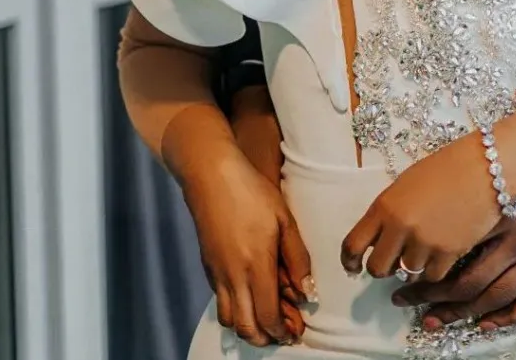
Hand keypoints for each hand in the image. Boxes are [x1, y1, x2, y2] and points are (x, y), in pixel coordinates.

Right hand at [229, 84, 305, 335]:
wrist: (211, 175)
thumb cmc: (252, 192)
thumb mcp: (284, 219)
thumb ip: (297, 258)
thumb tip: (307, 291)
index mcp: (255, 266)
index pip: (267, 316)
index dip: (282, 331)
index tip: (296, 332)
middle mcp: (232, 277)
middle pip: (246, 328)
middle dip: (266, 338)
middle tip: (284, 333)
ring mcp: (217, 273)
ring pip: (229, 319)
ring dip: (249, 327)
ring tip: (268, 318)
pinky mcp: (208, 266)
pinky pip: (220, 301)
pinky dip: (236, 310)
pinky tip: (250, 296)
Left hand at [341, 134, 501, 283]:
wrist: (485, 168)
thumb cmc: (447, 169)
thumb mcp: (407, 184)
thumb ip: (390, 212)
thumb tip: (380, 238)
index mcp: (385, 205)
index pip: (352, 244)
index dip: (349, 260)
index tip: (353, 266)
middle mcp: (400, 227)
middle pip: (377, 268)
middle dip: (382, 267)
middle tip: (393, 259)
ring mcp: (424, 242)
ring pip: (406, 275)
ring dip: (411, 267)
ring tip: (424, 249)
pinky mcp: (448, 254)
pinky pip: (432, 276)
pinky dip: (434, 270)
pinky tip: (441, 253)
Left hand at [392, 173, 515, 332]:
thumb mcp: (501, 164)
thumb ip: (471, 187)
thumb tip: (430, 204)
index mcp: (498, 210)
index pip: (452, 252)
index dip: (424, 271)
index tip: (401, 279)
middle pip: (470, 281)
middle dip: (434, 297)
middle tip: (407, 303)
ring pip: (497, 295)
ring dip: (463, 312)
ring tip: (436, 320)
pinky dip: (511, 315)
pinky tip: (488, 322)